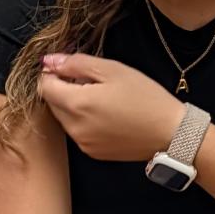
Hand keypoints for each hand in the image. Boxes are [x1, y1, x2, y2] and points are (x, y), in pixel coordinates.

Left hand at [36, 52, 184, 163]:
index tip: (70, 68)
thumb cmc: (145, 97)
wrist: (170, 132)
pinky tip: (107, 115)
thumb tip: (49, 61)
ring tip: (102, 98)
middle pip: (52, 103)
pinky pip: (78, 132)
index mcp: (77, 104)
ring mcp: (82, 143)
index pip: (44, 86)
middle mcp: (74, 128)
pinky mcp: (92, 152)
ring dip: (73, 106)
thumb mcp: (112, 70)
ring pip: (64, 118)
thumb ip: (76, 63)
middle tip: (91, 82)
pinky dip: (84, 121)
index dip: (53, 73)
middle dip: (63, 89)